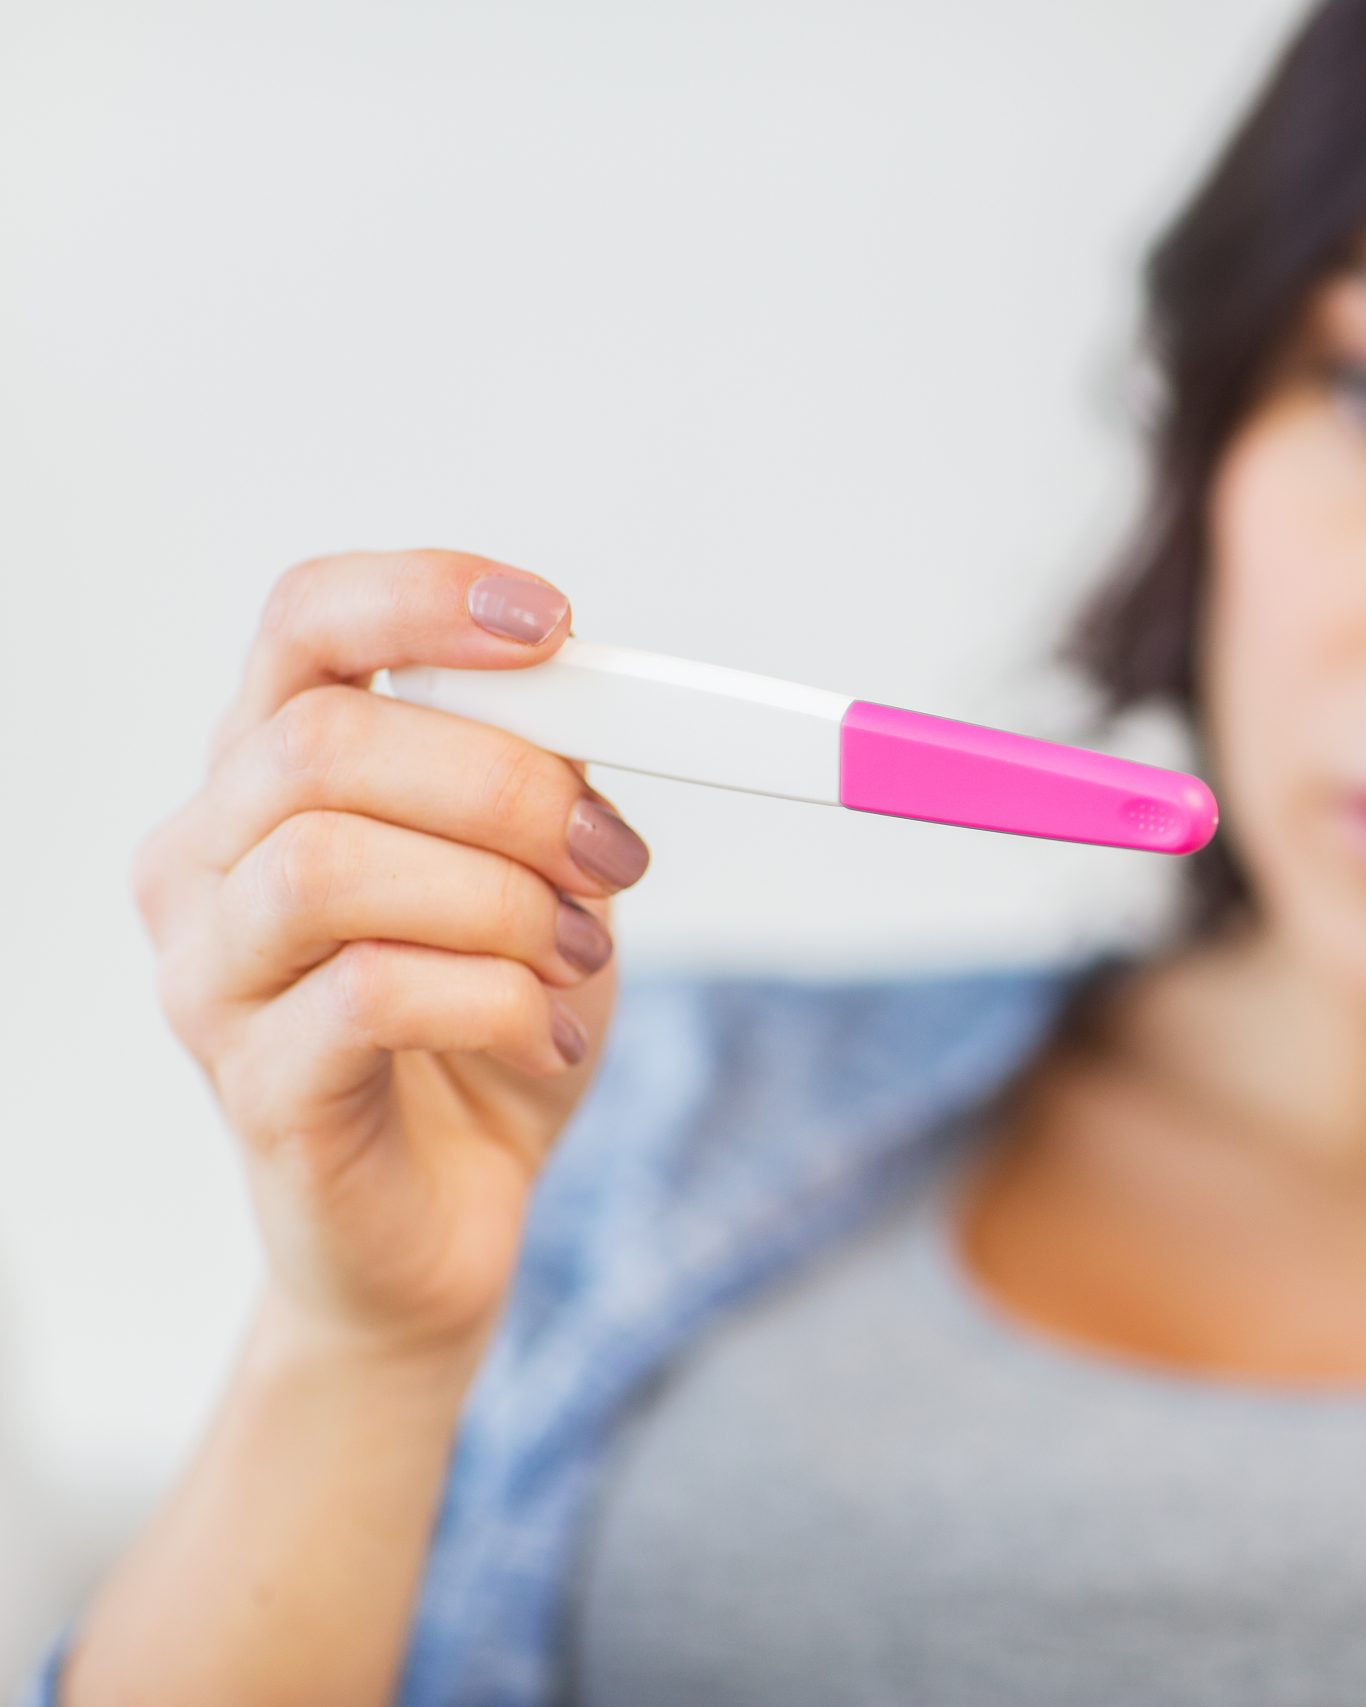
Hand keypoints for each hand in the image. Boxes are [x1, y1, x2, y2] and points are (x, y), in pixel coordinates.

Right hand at [130, 549, 650, 1361]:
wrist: (451, 1216)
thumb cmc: (484, 1027)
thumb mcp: (539, 877)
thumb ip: (540, 779)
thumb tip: (590, 696)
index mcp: (269, 774)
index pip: (301, 623)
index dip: (421, 599)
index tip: (552, 623)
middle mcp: (206, 860)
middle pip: (321, 744)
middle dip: (504, 786)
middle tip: (611, 854)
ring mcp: (212, 976)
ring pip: (330, 866)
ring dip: (500, 900)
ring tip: (576, 954)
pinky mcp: (256, 1086)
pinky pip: (369, 996)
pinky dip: (497, 1000)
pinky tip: (546, 1033)